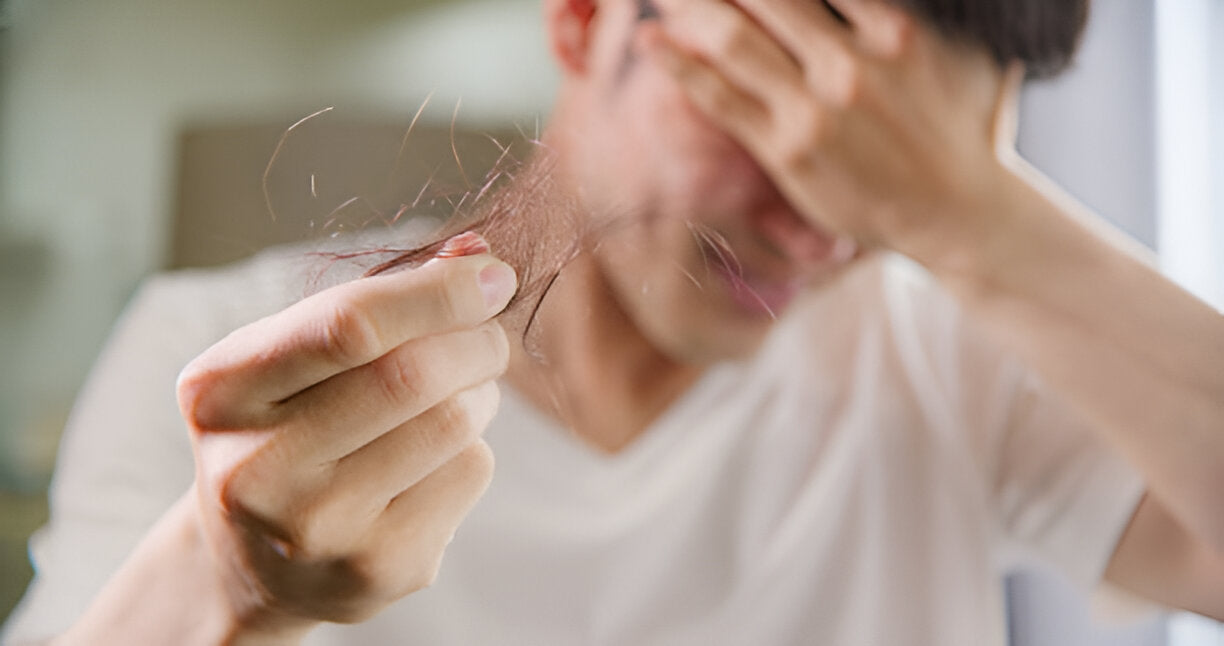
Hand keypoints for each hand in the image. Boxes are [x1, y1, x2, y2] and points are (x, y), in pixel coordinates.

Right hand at [175, 240, 515, 634]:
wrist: (257, 561)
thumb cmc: (289, 428)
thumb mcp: (298, 354)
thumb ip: (380, 297)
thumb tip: (479, 255)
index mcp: (220, 391)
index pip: (348, 326)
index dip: (437, 293)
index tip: (494, 276)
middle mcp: (256, 468)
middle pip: (411, 376)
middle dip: (476, 341)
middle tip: (487, 337)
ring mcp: (317, 529)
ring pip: (452, 423)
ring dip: (480, 392)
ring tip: (457, 395)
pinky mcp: (377, 569)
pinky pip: (468, 473)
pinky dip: (473, 448)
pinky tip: (433, 459)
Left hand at [642, 0, 1025, 263]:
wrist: (956, 211)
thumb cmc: (957, 128)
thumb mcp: (950, 53)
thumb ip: (902, 14)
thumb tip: (872, 2)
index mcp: (894, 31)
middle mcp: (850, 64)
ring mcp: (814, 108)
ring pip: (733, 39)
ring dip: (689, 5)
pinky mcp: (786, 149)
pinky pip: (721, 98)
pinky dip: (680, 64)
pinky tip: (651, 38)